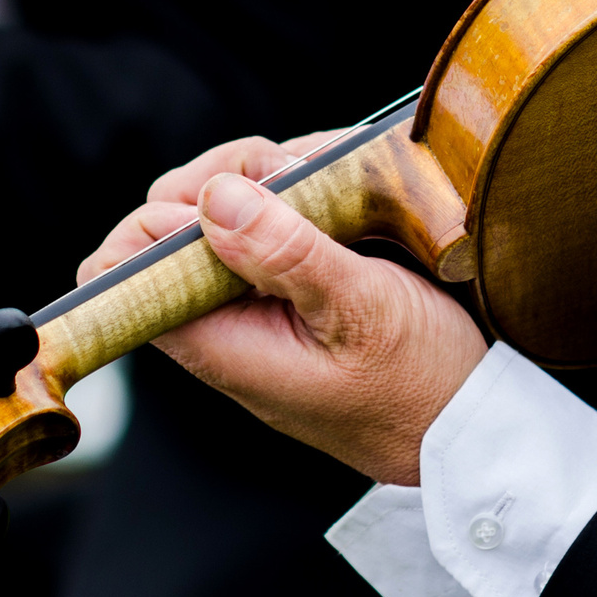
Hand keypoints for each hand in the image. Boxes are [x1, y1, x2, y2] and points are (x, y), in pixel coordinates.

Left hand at [81, 135, 487, 485]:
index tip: (226, 198)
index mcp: (220, 341)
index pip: (121, 276)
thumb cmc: (421, 386)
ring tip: (330, 177)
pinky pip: (275, 222)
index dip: (152, 224)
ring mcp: (260, 302)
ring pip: (226, 211)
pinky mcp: (295, 286)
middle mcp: (226, 321)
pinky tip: (346, 189)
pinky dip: (304, 192)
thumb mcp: (362, 309)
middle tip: (293, 174)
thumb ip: (285, 252)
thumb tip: (213, 199)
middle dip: (226, 178)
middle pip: (173, 224)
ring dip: (273, 178)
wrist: (475, 422)